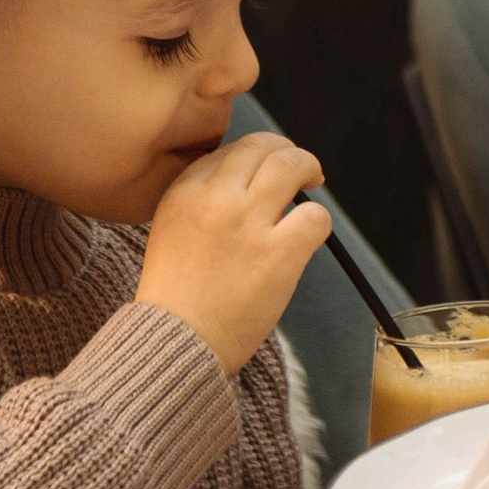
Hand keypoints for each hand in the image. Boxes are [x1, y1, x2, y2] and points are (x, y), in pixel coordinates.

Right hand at [136, 130, 331, 376]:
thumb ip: (201, 203)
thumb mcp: (170, 232)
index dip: (251, 157)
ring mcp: (248, 223)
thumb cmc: (176, 297)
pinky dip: (318, 221)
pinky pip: (315, 216)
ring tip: (312, 182)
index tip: (260, 172)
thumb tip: (247, 182)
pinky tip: (309, 234)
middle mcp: (215, 198)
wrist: (178, 342)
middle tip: (297, 167)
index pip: (227, 151)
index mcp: (184, 192)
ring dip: (308, 168)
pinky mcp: (277, 253)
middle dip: (284, 149)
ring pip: (291, 165)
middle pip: (260, 146)